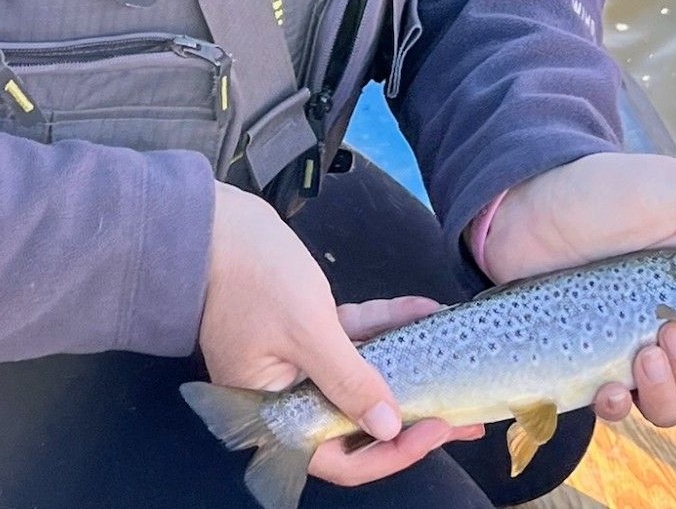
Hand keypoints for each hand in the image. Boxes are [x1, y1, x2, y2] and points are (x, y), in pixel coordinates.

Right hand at [199, 185, 483, 488]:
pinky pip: (354, 337)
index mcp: (273, 412)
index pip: (337, 456)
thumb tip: (390, 427)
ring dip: (406, 368)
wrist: (213, 220)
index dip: (389, 452)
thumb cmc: (250, 276)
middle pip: (356, 420)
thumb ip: (351, 381)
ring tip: (456, 367)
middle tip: (462, 419)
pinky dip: (385, 325)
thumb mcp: (309, 330)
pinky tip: (424, 312)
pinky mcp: (304, 326)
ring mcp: (296, 359)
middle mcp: (285, 394)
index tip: (434, 429)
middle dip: (410, 417)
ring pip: (361, 376)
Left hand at [478, 152, 675, 429]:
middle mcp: (675, 330)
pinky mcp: (590, 363)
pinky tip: (609, 387)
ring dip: (666, 391)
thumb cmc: (604, 191)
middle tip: (674, 332)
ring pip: (672, 407)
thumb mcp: (674, 190)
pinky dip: (618, 407)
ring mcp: (631, 351)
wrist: (529, 202)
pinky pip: (618, 409)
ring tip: (644, 348)